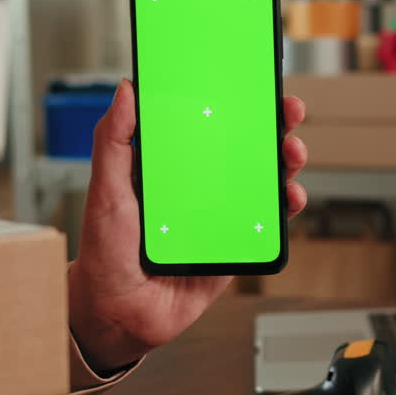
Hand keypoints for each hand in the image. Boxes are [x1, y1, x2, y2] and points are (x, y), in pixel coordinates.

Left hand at [67, 79, 307, 371]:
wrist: (117, 313)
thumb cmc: (103, 253)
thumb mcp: (104, 190)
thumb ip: (114, 141)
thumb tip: (125, 91)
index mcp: (170, 167)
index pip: (207, 124)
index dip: (232, 101)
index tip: (250, 81)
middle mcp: (198, 187)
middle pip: (244, 148)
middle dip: (272, 126)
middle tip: (287, 111)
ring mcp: (220, 216)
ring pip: (262, 182)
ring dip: (284, 162)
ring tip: (292, 153)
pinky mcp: (234, 247)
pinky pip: (267, 224)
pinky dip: (284, 208)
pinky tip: (288, 197)